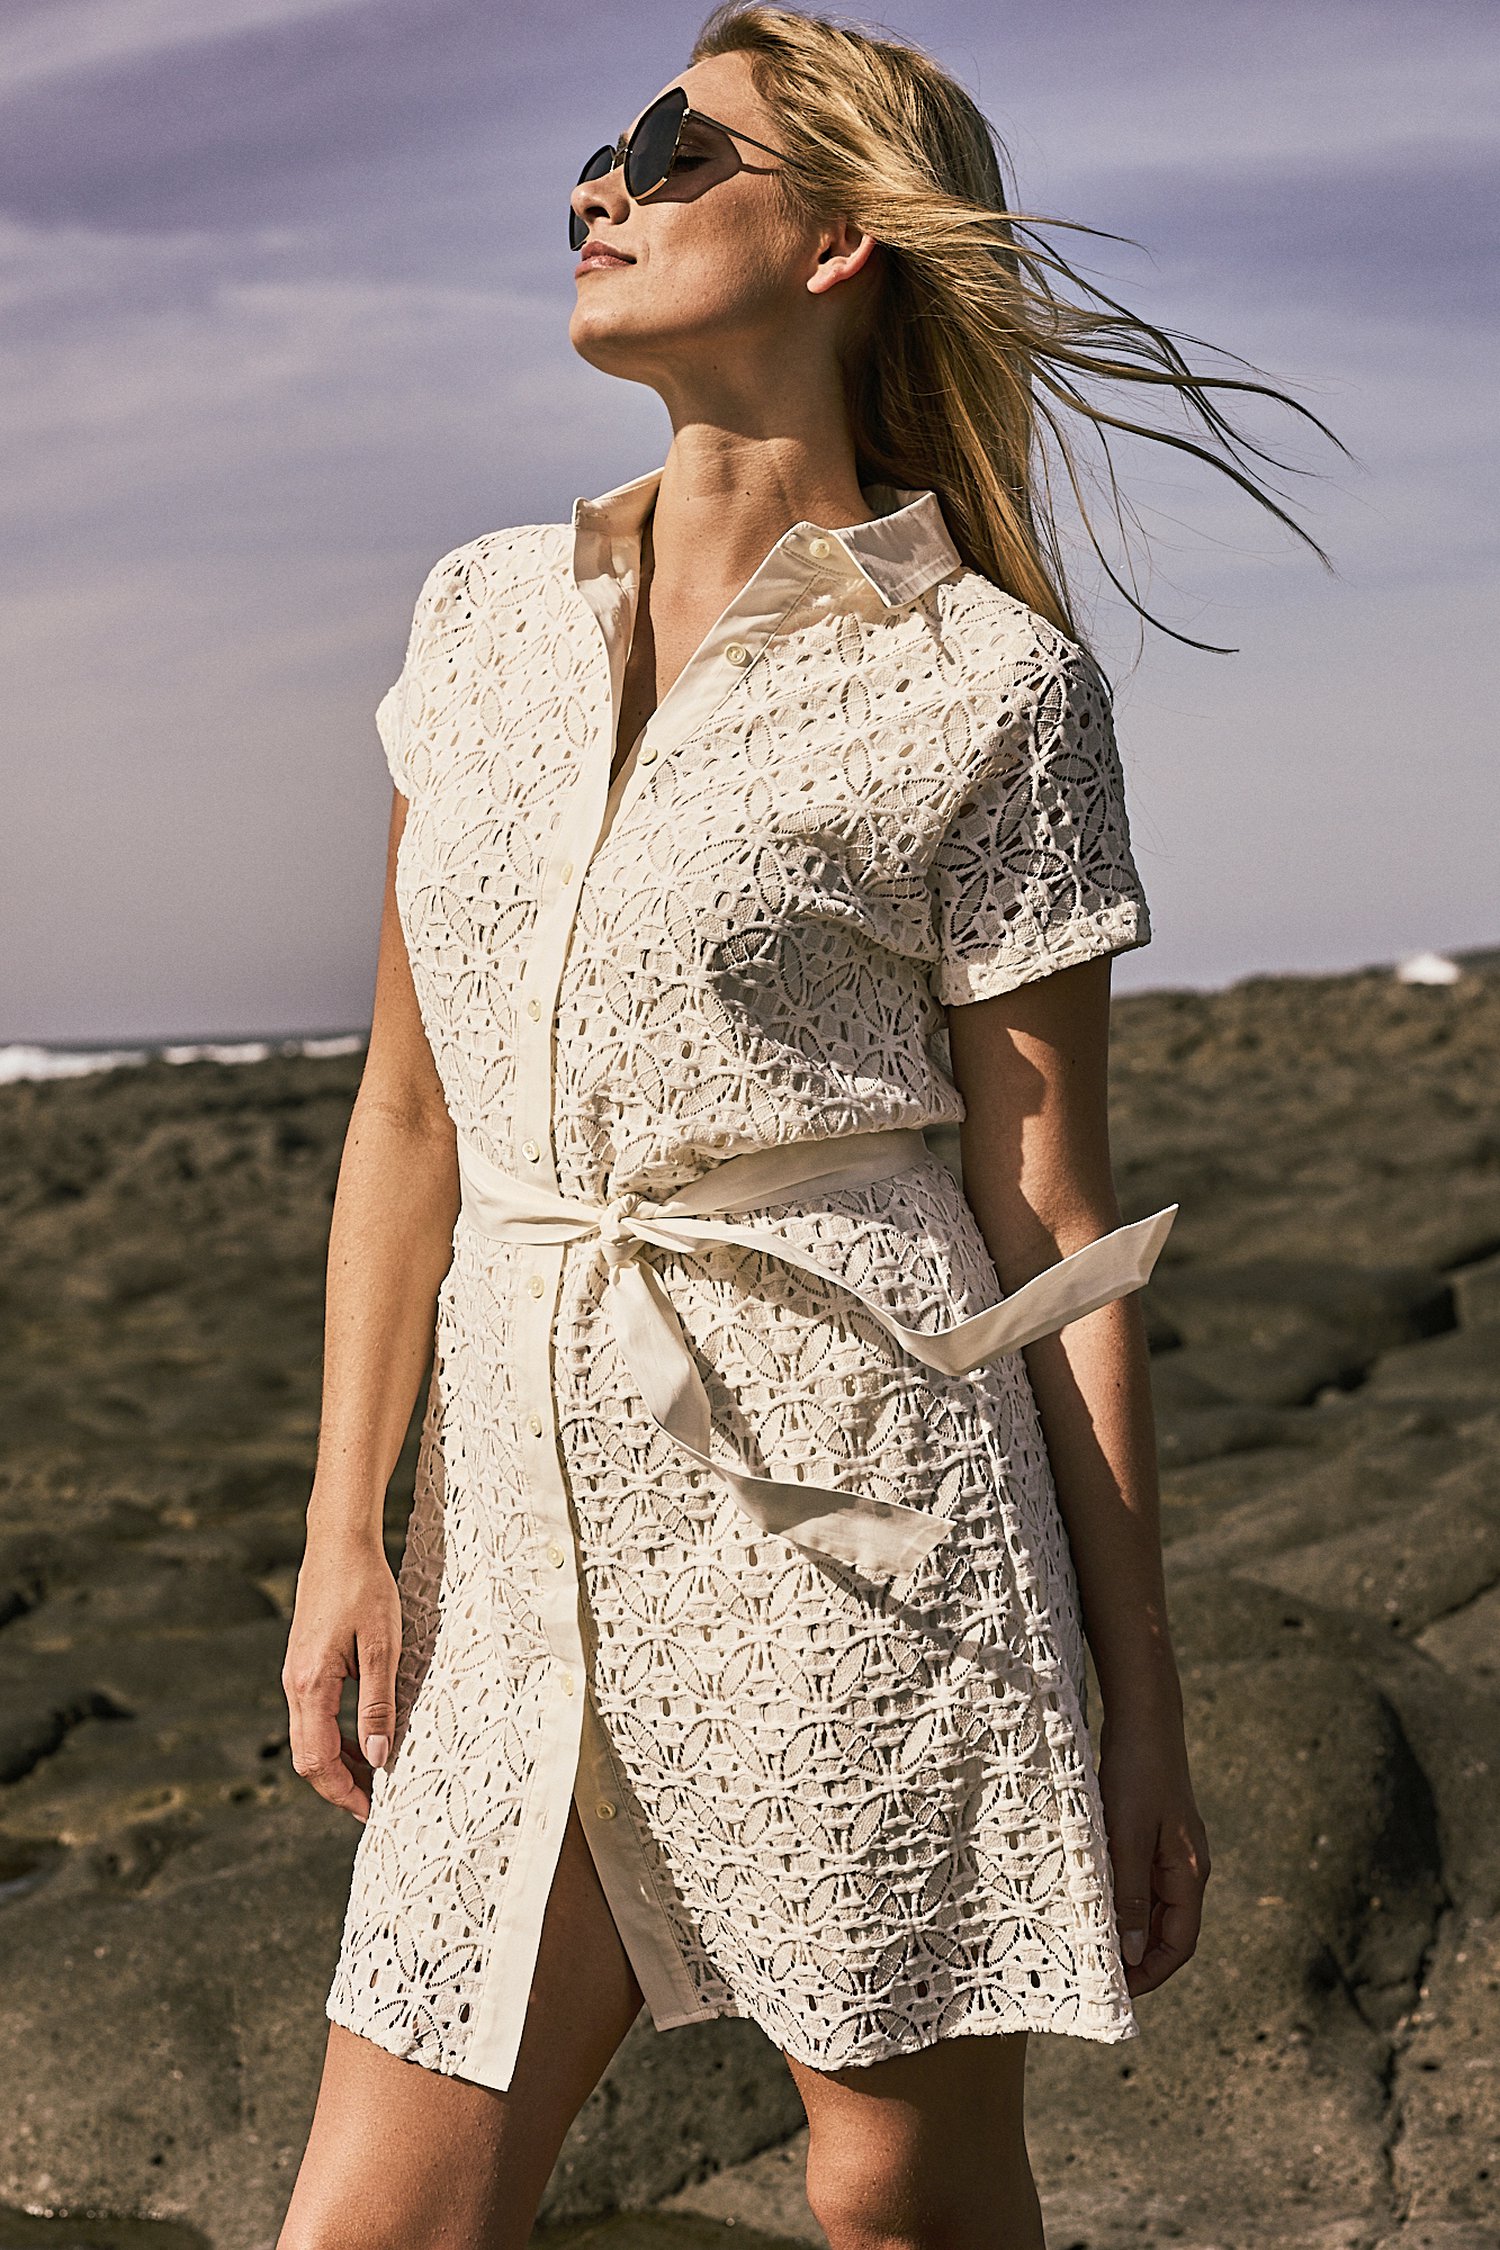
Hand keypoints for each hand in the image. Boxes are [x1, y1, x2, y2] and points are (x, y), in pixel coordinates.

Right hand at [281, 1535, 401, 1823]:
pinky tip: (366, 1736)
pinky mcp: (306, 1664)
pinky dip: (337, 1735)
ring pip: (311, 1737)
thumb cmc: (365, 1587)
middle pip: (309, 1756)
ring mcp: (297, 1674)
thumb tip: (380, 1758)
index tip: (371, 1811)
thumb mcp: (383, 1647)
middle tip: (376, 1803)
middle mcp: (295, 1685)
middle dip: (340, 1785)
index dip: (343, 1792)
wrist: (339, 1542)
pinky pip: (316, 1715)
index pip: (317, 1760)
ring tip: (377, 1775)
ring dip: (340, 1762)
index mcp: (310, 1685)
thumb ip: (378, 1704)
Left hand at [1097, 1712, 1211, 1997]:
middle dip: (1137, 1958)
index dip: (1152, 1974)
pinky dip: (1120, 1899)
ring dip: (1126, 1929)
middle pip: (1166, 1931)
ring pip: (1151, 1907)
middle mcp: (1186, 1868)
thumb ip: (1129, 1896)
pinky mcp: (1153, 1835)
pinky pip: (1140, 1881)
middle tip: (1098, 1977)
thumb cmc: (1138, 1774)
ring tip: (1090, 1946)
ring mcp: (1171, 1852)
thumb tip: (1130, 1954)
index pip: (1179, 1944)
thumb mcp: (1128, 1838)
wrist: (1144, 1719)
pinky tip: (1093, 1901)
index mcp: (1189, 1874)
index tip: (1119, 1992)